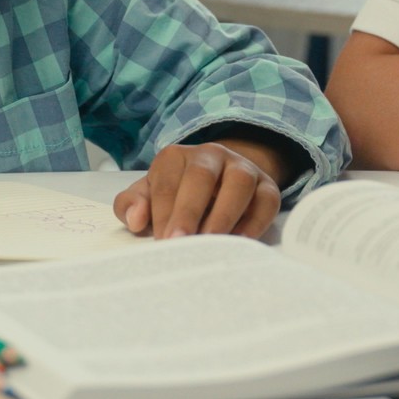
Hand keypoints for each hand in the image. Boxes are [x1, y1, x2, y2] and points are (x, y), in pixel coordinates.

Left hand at [113, 140, 285, 239]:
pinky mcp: (267, 186)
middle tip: (181, 241)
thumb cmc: (177, 195)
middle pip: (201, 176)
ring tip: (211, 244)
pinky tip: (238, 243)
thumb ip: (131, 204)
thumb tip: (135, 219)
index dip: (163, 211)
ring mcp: (242, 168)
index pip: (167, 180)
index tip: (162, 240)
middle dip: (189, 211)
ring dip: (224, 215)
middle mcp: (211, 155)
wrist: (220, 184)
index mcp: (176, 156)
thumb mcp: (149, 195)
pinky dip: (254, 223)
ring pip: (238, 183)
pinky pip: (266, 201)